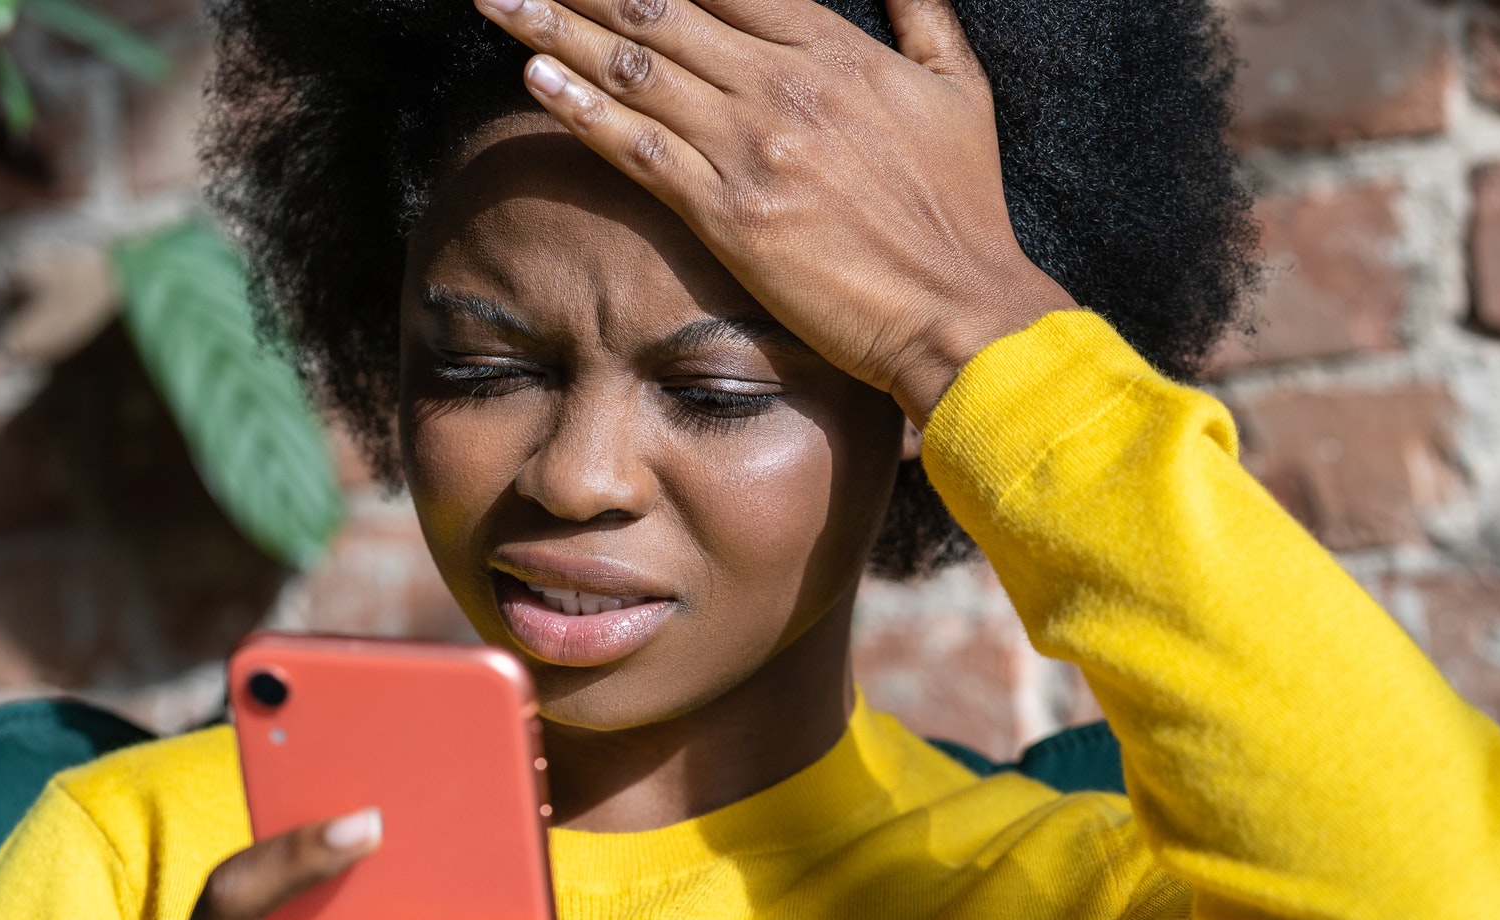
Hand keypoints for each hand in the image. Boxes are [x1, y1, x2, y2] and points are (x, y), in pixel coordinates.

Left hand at [472, 0, 1076, 424]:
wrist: (959, 310)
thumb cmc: (963, 210)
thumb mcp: (958, 89)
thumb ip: (921, 14)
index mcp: (834, 50)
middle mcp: (782, 86)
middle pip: (659, 9)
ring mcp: (751, 149)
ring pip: (635, 70)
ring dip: (555, 29)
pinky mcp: (728, 216)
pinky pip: (640, 151)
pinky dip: (583, 112)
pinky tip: (535, 80)